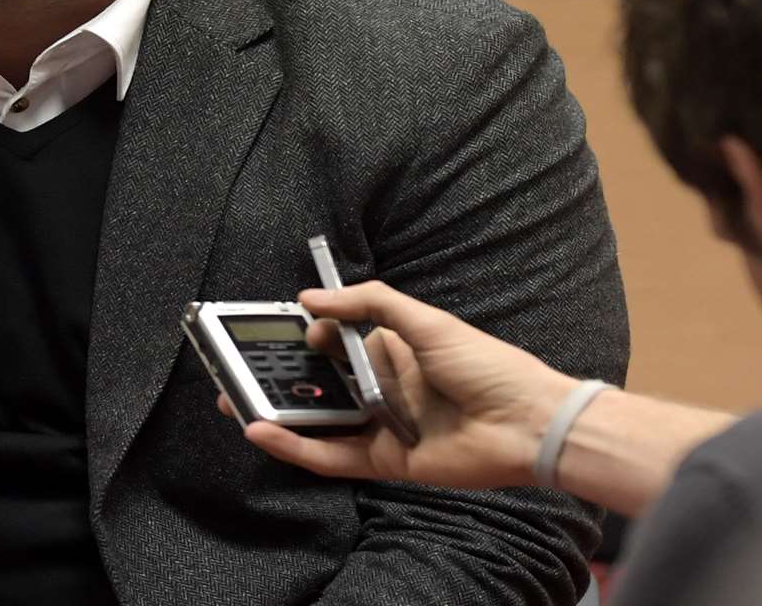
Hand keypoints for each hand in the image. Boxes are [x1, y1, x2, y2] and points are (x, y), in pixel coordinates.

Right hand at [224, 280, 577, 490]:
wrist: (528, 424)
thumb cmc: (485, 365)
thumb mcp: (425, 321)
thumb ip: (369, 304)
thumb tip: (312, 299)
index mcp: (393, 351)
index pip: (335, 343)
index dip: (302, 339)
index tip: (269, 332)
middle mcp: (382, 388)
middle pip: (319, 385)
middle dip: (277, 378)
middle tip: (233, 371)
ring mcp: (381, 426)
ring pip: (318, 422)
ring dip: (277, 414)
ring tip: (234, 403)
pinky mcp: (383, 462)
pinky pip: (331, 456)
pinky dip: (295, 447)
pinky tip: (264, 433)